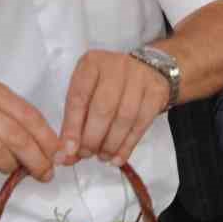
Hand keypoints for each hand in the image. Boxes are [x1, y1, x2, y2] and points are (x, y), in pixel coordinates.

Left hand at [60, 49, 171, 166]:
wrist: (149, 70)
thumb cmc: (110, 85)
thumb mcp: (88, 92)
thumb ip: (76, 121)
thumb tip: (65, 155)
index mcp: (92, 63)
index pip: (79, 97)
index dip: (73, 126)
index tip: (69, 149)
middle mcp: (116, 66)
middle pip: (103, 108)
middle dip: (93, 137)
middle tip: (86, 155)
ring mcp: (140, 78)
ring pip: (124, 117)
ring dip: (111, 143)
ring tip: (102, 157)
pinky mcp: (157, 92)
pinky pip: (141, 123)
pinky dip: (128, 145)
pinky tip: (118, 157)